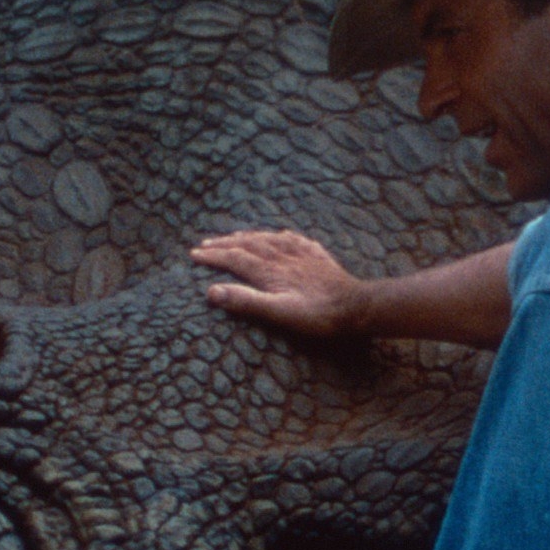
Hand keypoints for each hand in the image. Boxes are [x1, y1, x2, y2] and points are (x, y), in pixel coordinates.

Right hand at [191, 229, 365, 337]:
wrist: (356, 306)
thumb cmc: (317, 315)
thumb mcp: (278, 313)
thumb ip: (246, 301)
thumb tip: (211, 291)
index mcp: (270, 270)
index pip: (234, 258)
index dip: (213, 256)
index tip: (193, 255)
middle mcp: (282, 256)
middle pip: (248, 244)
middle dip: (224, 243)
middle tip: (205, 243)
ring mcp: (301, 254)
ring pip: (269, 239)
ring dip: (248, 236)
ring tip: (235, 236)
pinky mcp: (317, 257)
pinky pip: (294, 240)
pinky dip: (280, 235)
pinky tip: (281, 235)